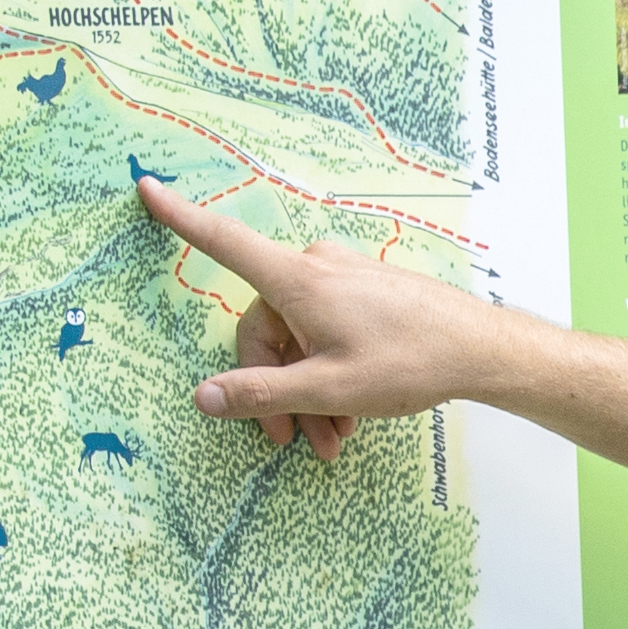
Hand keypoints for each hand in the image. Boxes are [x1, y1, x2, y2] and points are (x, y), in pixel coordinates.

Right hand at [138, 181, 522, 455]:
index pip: (223, 241)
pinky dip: (329, 372)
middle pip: (265, 328)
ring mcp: (342, 277)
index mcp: (296, 281)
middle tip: (297, 440)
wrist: (480, 349)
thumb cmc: (408, 363)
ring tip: (332, 439)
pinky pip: (325, 331)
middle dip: (276, 387)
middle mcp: (314, 268)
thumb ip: (261, 394)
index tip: (147, 187)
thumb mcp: (328, 391)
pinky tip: (349, 415)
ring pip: (298, 338)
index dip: (181, 217)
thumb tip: (203, 397)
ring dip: (307, 391)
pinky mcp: (364, 289)